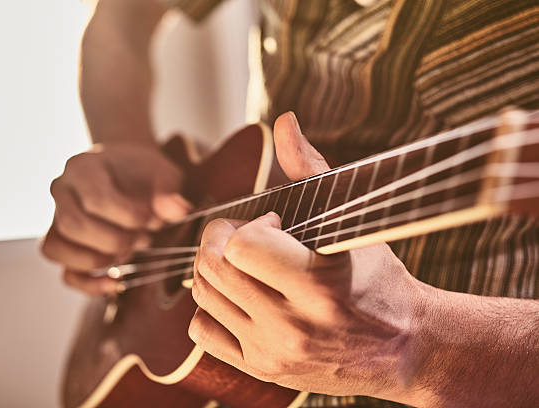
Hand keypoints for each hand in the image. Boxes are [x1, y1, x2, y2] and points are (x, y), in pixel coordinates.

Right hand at [41, 142, 190, 294]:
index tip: (154, 220)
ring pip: (56, 248)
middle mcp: (61, 191)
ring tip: (129, 252)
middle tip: (145, 238)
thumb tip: (178, 211)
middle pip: (73, 225)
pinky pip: (64, 272)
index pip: (95, 199)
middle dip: (114, 239)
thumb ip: (169, 190)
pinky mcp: (64, 245)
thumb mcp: (163, 172)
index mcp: (82, 167)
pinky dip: (89, 284)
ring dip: (97, 259)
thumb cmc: (144, 171)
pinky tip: (117, 282)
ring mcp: (56, 218)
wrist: (128, 169)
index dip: (128, 217)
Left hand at [189, 112, 427, 402]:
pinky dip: (210, 306)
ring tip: (244, 262)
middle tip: (243, 233)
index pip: (242, 247)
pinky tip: (239, 295)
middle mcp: (291, 327)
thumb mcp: (353, 224)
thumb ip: (312, 170)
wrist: (404, 349)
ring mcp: (272, 353)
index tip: (271, 222)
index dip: (248, 225)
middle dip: (220, 238)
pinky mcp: (261, 370)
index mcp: (317, 286)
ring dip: (214, 268)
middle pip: (214, 267)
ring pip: (202, 295)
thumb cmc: (379, 280)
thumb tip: (283, 120)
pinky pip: (202, 330)